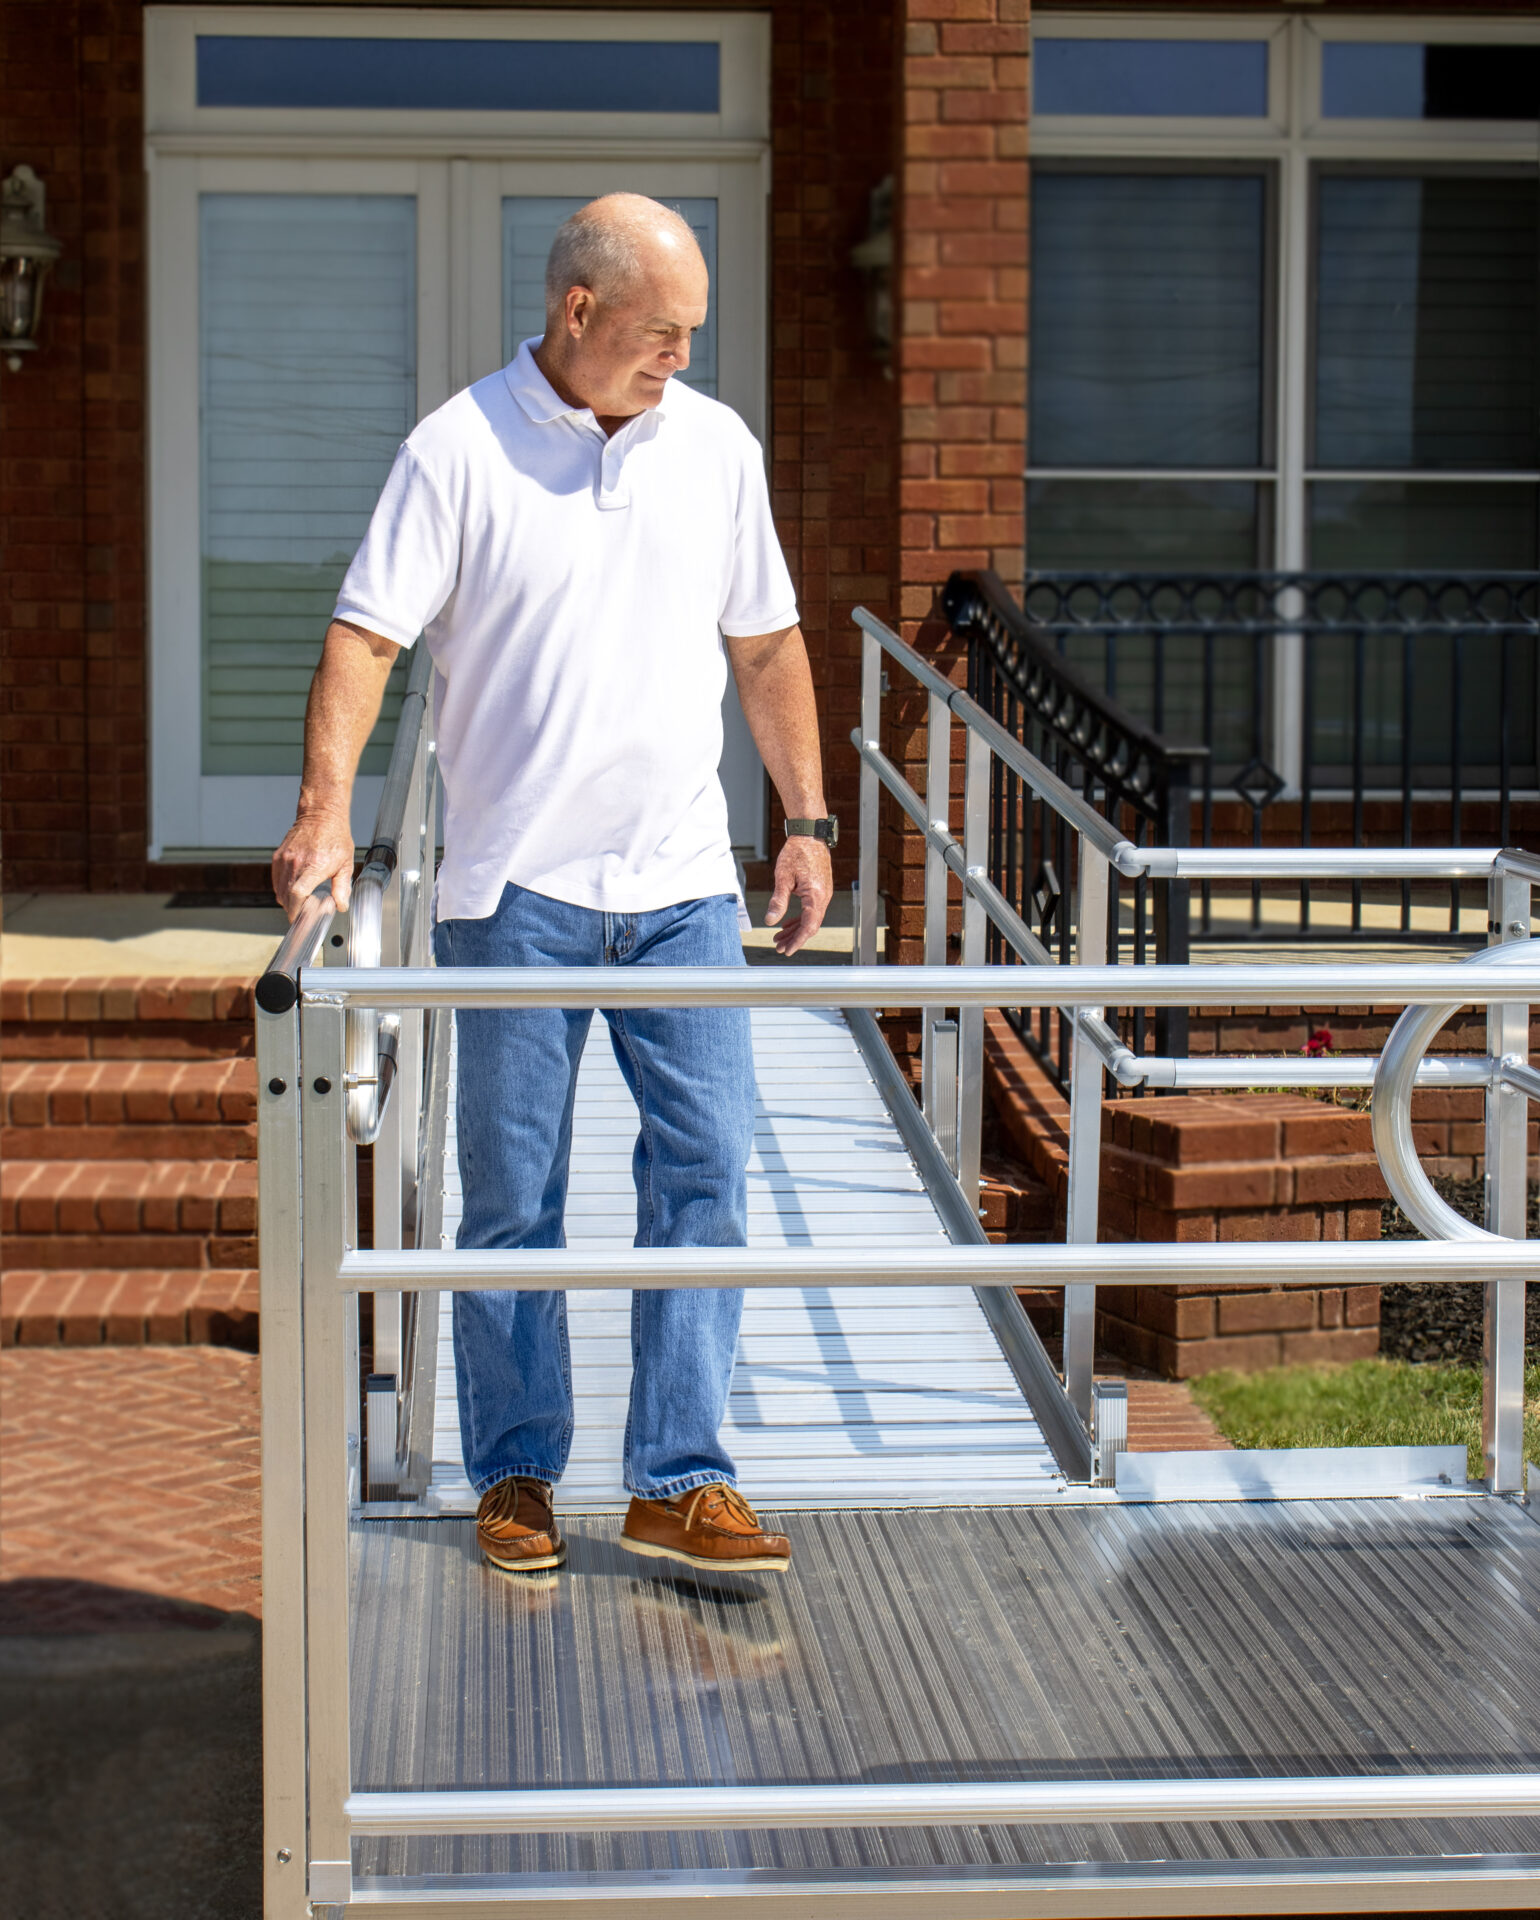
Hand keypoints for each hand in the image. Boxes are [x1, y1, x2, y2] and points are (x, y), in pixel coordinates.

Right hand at [272, 809, 355, 919]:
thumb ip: (342, 887)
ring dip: (288, 901)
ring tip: (300, 903)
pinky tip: (293, 891)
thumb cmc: (336, 837)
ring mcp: (285, 859)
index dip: (296, 910)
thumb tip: (340, 906)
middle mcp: (296, 862)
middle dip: (293, 909)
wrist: (321, 816)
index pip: (298, 893)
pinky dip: (282, 890)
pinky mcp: (278, 857)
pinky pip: (276, 880)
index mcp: (314, 865)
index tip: (300, 919)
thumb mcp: (346, 864)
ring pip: (279, 890)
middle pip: (286, 896)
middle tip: (303, 914)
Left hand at [765, 835, 833, 956]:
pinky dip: (799, 919)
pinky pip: (811, 911)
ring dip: (795, 930)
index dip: (797, 941)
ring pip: (810, 919)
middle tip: (778, 948)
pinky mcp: (820, 891)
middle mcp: (823, 897)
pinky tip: (787, 924)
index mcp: (816, 896)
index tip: (786, 951)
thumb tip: (770, 921)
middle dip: (794, 939)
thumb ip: (778, 901)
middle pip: (810, 926)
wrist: (810, 835)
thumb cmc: (797, 853)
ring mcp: (823, 894)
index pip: (809, 926)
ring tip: (779, 938)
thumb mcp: (783, 877)